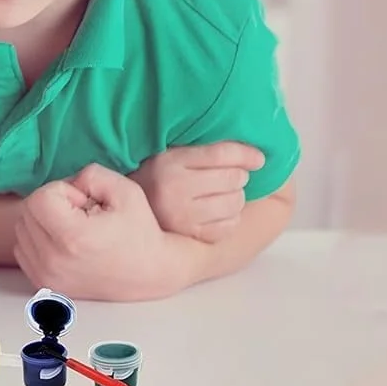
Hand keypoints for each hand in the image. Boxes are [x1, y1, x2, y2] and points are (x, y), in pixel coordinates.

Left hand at [15, 163, 190, 301]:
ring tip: (73, 227)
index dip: (62, 190)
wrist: (149, 273)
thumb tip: (67, 184)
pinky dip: (37, 239)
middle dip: (51, 203)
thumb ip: (91, 175)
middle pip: (27, 212)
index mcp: (73, 238)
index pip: (39, 198)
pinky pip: (21, 250)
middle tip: (80, 213)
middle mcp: (54, 260)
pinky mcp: (44, 284)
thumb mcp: (125, 190)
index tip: (84, 202)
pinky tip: (63, 242)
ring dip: (43, 221)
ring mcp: (46, 276)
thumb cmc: (140, 231)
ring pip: (21, 230)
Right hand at [130, 142, 263, 242]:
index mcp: (169, 162)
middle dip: (238, 176)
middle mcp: (173, 189)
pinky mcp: (189, 236)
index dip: (246, 154)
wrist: (127, 212)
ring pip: (235, 202)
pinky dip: (230, 218)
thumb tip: (254, 154)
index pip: (221, 154)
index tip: (259, 158)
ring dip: (235, 197)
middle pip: (233, 178)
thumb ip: (205, 149)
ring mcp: (182, 216)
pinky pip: (229, 225)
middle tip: (227, 177)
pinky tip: (217, 212)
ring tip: (221, 194)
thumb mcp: (172, 155)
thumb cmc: (158, 178)